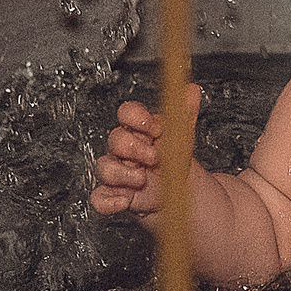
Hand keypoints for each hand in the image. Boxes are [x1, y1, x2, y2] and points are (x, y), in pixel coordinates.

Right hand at [89, 84, 198, 218]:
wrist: (179, 192)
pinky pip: (99, 197)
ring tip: (143, 179)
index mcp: (139, 130)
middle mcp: (125, 149)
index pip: (126, 113)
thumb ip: (185, 113)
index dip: (137, 118)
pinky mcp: (113, 194)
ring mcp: (117, 171)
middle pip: (115, 139)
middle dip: (134, 147)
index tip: (154, 127)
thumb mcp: (182, 136)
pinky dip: (108, 200)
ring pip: (103, 167)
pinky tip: (125, 199)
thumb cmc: (175, 161)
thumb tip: (191, 90)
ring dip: (123, 173)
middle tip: (154, 157)